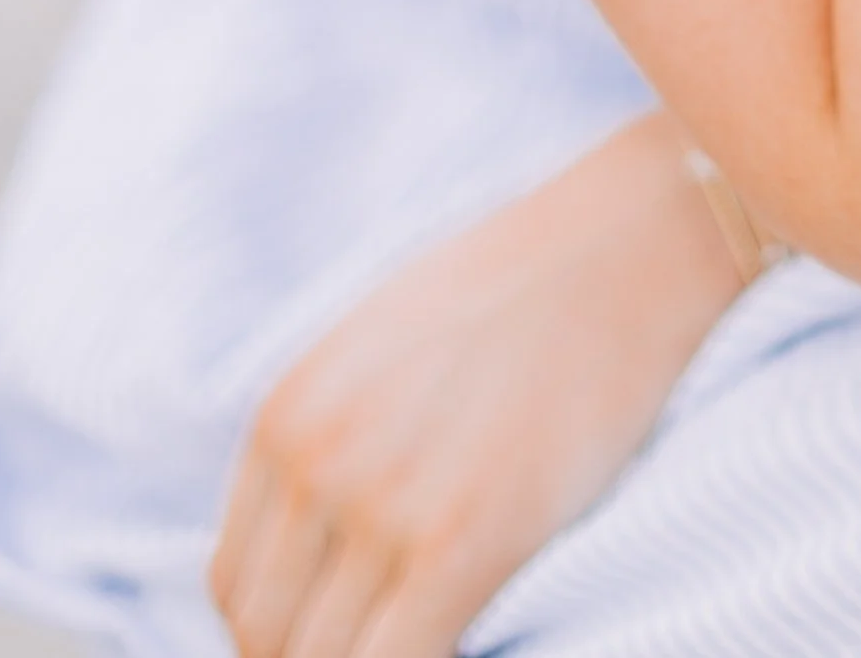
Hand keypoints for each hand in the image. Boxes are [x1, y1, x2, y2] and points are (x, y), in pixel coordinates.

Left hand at [209, 109, 742, 657]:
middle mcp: (318, 460)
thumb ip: (329, 440)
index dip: (276, 633)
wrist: (628, 243)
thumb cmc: (522, 290)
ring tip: (416, 637)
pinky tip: (460, 641)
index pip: (231, 588)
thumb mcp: (379, 344)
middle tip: (379, 637)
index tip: (329, 633)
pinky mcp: (461, 544)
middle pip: (264, 636)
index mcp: (287, 414)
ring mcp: (384, 504)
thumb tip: (314, 549)